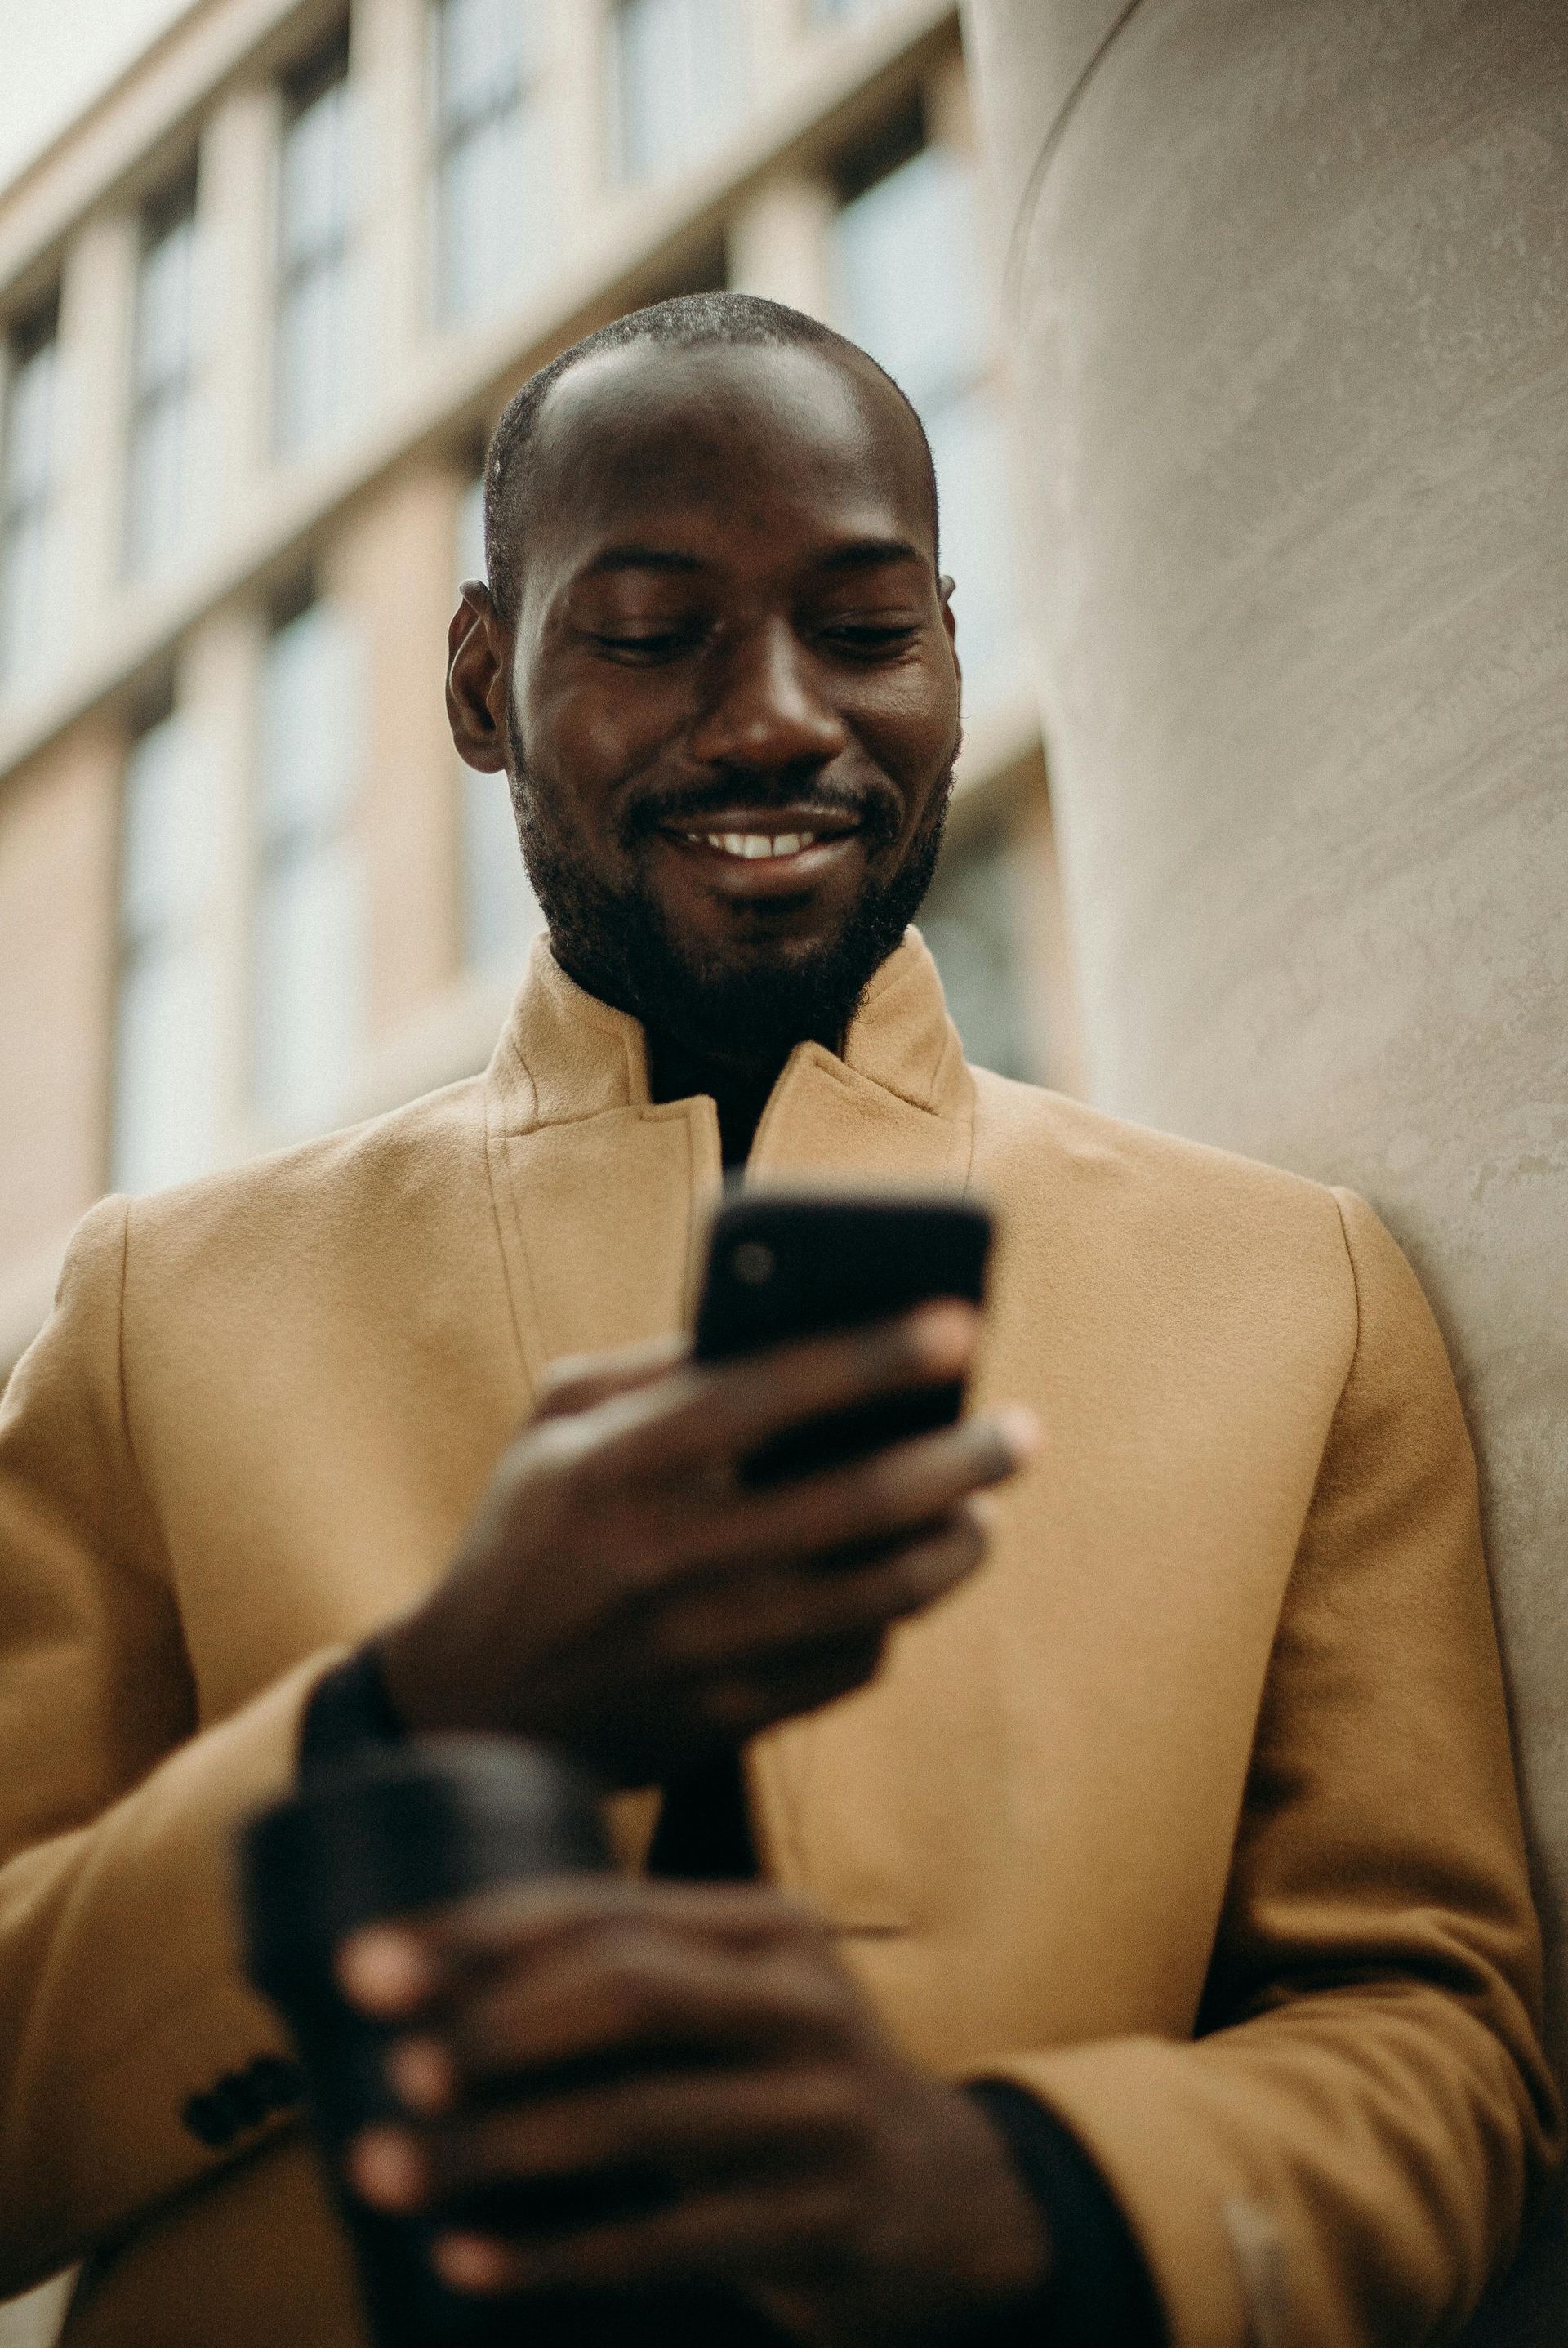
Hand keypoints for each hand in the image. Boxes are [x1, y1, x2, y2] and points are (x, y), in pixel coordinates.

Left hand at [340, 1879, 1050, 2345]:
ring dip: (497, 2146)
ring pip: (637, 2115)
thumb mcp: (733, 2012)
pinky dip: (559, 2252)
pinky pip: (671, 2240)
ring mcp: (820, 2110)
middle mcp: (800, 1999)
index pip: (603, 1909)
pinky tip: (470, 2260)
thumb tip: (421, 2002)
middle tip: (385, 2069)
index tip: (366, 1965)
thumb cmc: (787, 2094)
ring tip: (386, 2170)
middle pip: (626, 1987)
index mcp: (765, 1927)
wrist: (954, 2205)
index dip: (479, 1934)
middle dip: (490, 2026)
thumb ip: (621, 1988)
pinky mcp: (825, 2219)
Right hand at [374, 1305, 1034, 1785]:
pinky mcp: (729, 1718)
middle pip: (854, 1499)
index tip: (960, 1322)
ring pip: (878, 1593)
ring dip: (955, 1545)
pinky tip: (910, 1578)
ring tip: (984, 1511)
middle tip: (1022, 1429)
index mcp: (613, 1465)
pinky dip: (896, 1615)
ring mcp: (701, 1648)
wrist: (468, 1708)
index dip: (871, 1354)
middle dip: (960, 1456)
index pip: (765, 1391)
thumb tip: (784, 1326)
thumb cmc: (527, 1536)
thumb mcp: (555, 1427)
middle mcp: (663, 1557)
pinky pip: (853, 1660)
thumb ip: (655, 1366)